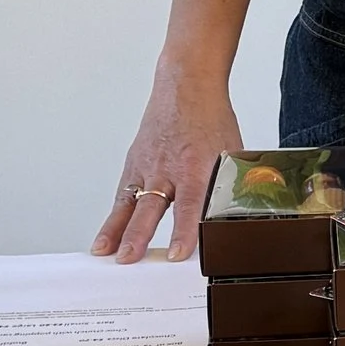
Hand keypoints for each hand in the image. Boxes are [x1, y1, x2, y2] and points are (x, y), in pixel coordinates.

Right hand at [93, 87, 242, 265]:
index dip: (184, 231)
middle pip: (152, 207)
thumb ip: (229, 186)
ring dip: (117, 231)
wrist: (186, 87)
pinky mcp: (135, 163)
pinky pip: (123, 194)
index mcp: (196, 166)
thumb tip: (238, 215)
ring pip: (130, 203)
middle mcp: (167, 168)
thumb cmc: (210, 120)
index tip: (178, 254)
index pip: (190, 205)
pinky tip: (106, 237)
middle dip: (139, 235)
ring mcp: (147, 165)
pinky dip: (114, 217)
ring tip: (107, 254)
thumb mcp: (230, 153)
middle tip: (130, 259)